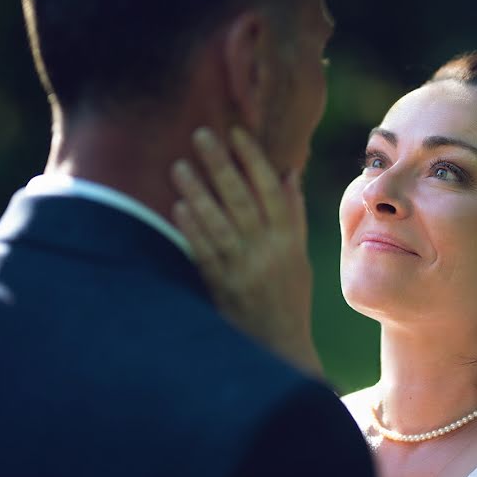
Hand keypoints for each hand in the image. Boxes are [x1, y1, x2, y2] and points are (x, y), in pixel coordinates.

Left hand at [170, 126, 321, 376]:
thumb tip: (287, 174)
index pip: (271, 190)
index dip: (253, 160)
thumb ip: (293, 215)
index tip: (237, 133)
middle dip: (220, 165)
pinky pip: (203, 252)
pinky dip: (191, 228)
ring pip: (217, 223)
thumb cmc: (290, 296)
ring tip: (180, 165)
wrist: (279, 343)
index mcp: (288, 239)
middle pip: (241, 199)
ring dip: (197, 192)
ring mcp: (242, 268)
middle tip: (201, 135)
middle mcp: (267, 250)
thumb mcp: (299, 255)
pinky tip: (178, 206)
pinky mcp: (221, 286)